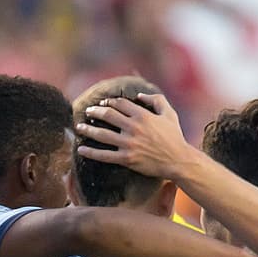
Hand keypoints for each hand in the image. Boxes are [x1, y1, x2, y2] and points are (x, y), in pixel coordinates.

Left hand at [75, 93, 195, 180]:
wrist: (178, 160)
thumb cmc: (175, 137)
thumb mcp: (169, 114)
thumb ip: (156, 100)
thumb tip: (140, 95)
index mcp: (143, 115)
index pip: (120, 104)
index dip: (109, 102)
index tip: (103, 104)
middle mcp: (133, 128)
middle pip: (108, 115)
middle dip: (95, 112)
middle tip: (87, 112)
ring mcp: (129, 144)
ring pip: (103, 135)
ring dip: (88, 130)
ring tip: (79, 128)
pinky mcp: (127, 159)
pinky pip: (105, 155)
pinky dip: (91, 153)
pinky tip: (81, 150)